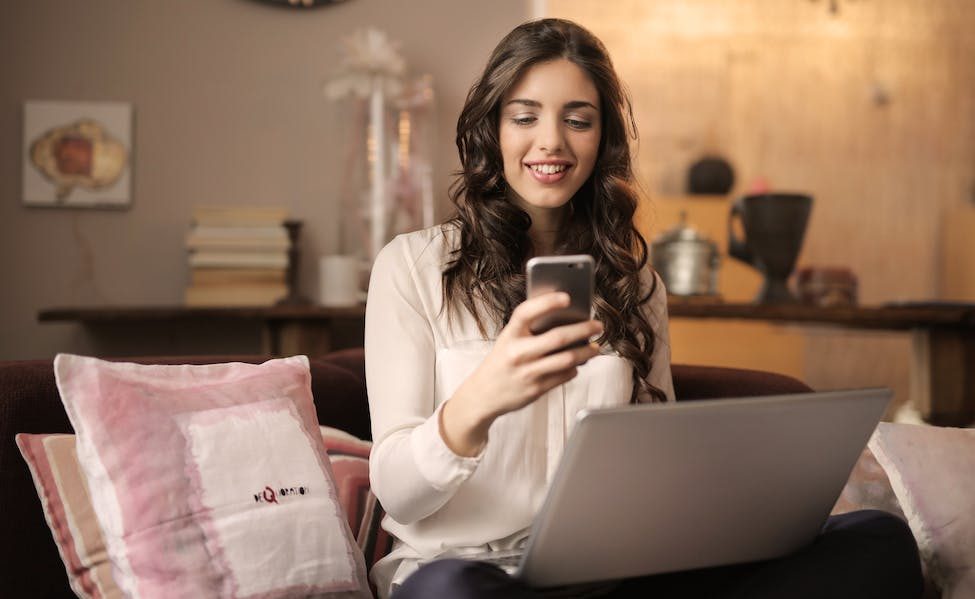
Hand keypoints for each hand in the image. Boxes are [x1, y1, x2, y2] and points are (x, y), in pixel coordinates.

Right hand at [440, 292, 602, 455]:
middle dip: (583, 329)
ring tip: (595, 347)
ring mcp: (527, 372)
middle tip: (597, 325)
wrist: (483, 394)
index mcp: (509, 335)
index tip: (567, 297)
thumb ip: (530, 330)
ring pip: (567, 359)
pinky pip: (564, 375)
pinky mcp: (536, 389)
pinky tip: (577, 364)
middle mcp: (517, 353)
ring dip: (586, 352)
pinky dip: (574, 368)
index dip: (547, 302)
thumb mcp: (508, 340)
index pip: (527, 312)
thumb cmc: (501, 362)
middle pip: (557, 338)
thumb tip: (565, 318)